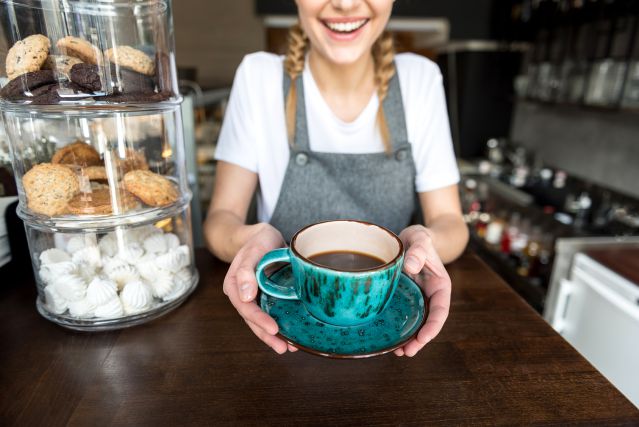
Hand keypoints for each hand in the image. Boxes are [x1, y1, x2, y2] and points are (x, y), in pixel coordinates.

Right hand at [222, 223, 297, 353]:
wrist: (263, 236)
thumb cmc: (258, 241)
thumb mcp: (254, 250)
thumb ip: (246, 271)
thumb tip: (245, 296)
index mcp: (234, 285)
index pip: (246, 307)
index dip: (259, 320)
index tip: (274, 329)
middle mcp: (242, 295)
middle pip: (252, 320)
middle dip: (267, 336)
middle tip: (283, 348)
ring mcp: (254, 297)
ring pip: (261, 320)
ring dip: (273, 336)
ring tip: (289, 348)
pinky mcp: (266, 297)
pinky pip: (271, 313)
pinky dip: (280, 324)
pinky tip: (292, 335)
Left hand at [394, 225, 451, 356]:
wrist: (410, 238)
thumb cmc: (419, 238)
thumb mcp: (420, 239)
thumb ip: (418, 251)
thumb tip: (410, 267)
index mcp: (440, 286)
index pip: (440, 310)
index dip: (433, 326)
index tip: (423, 337)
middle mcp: (429, 296)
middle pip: (427, 322)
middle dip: (419, 340)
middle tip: (407, 352)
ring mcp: (416, 299)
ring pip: (414, 323)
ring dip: (408, 339)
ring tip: (397, 352)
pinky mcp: (403, 299)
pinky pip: (401, 315)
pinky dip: (396, 327)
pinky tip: (386, 337)